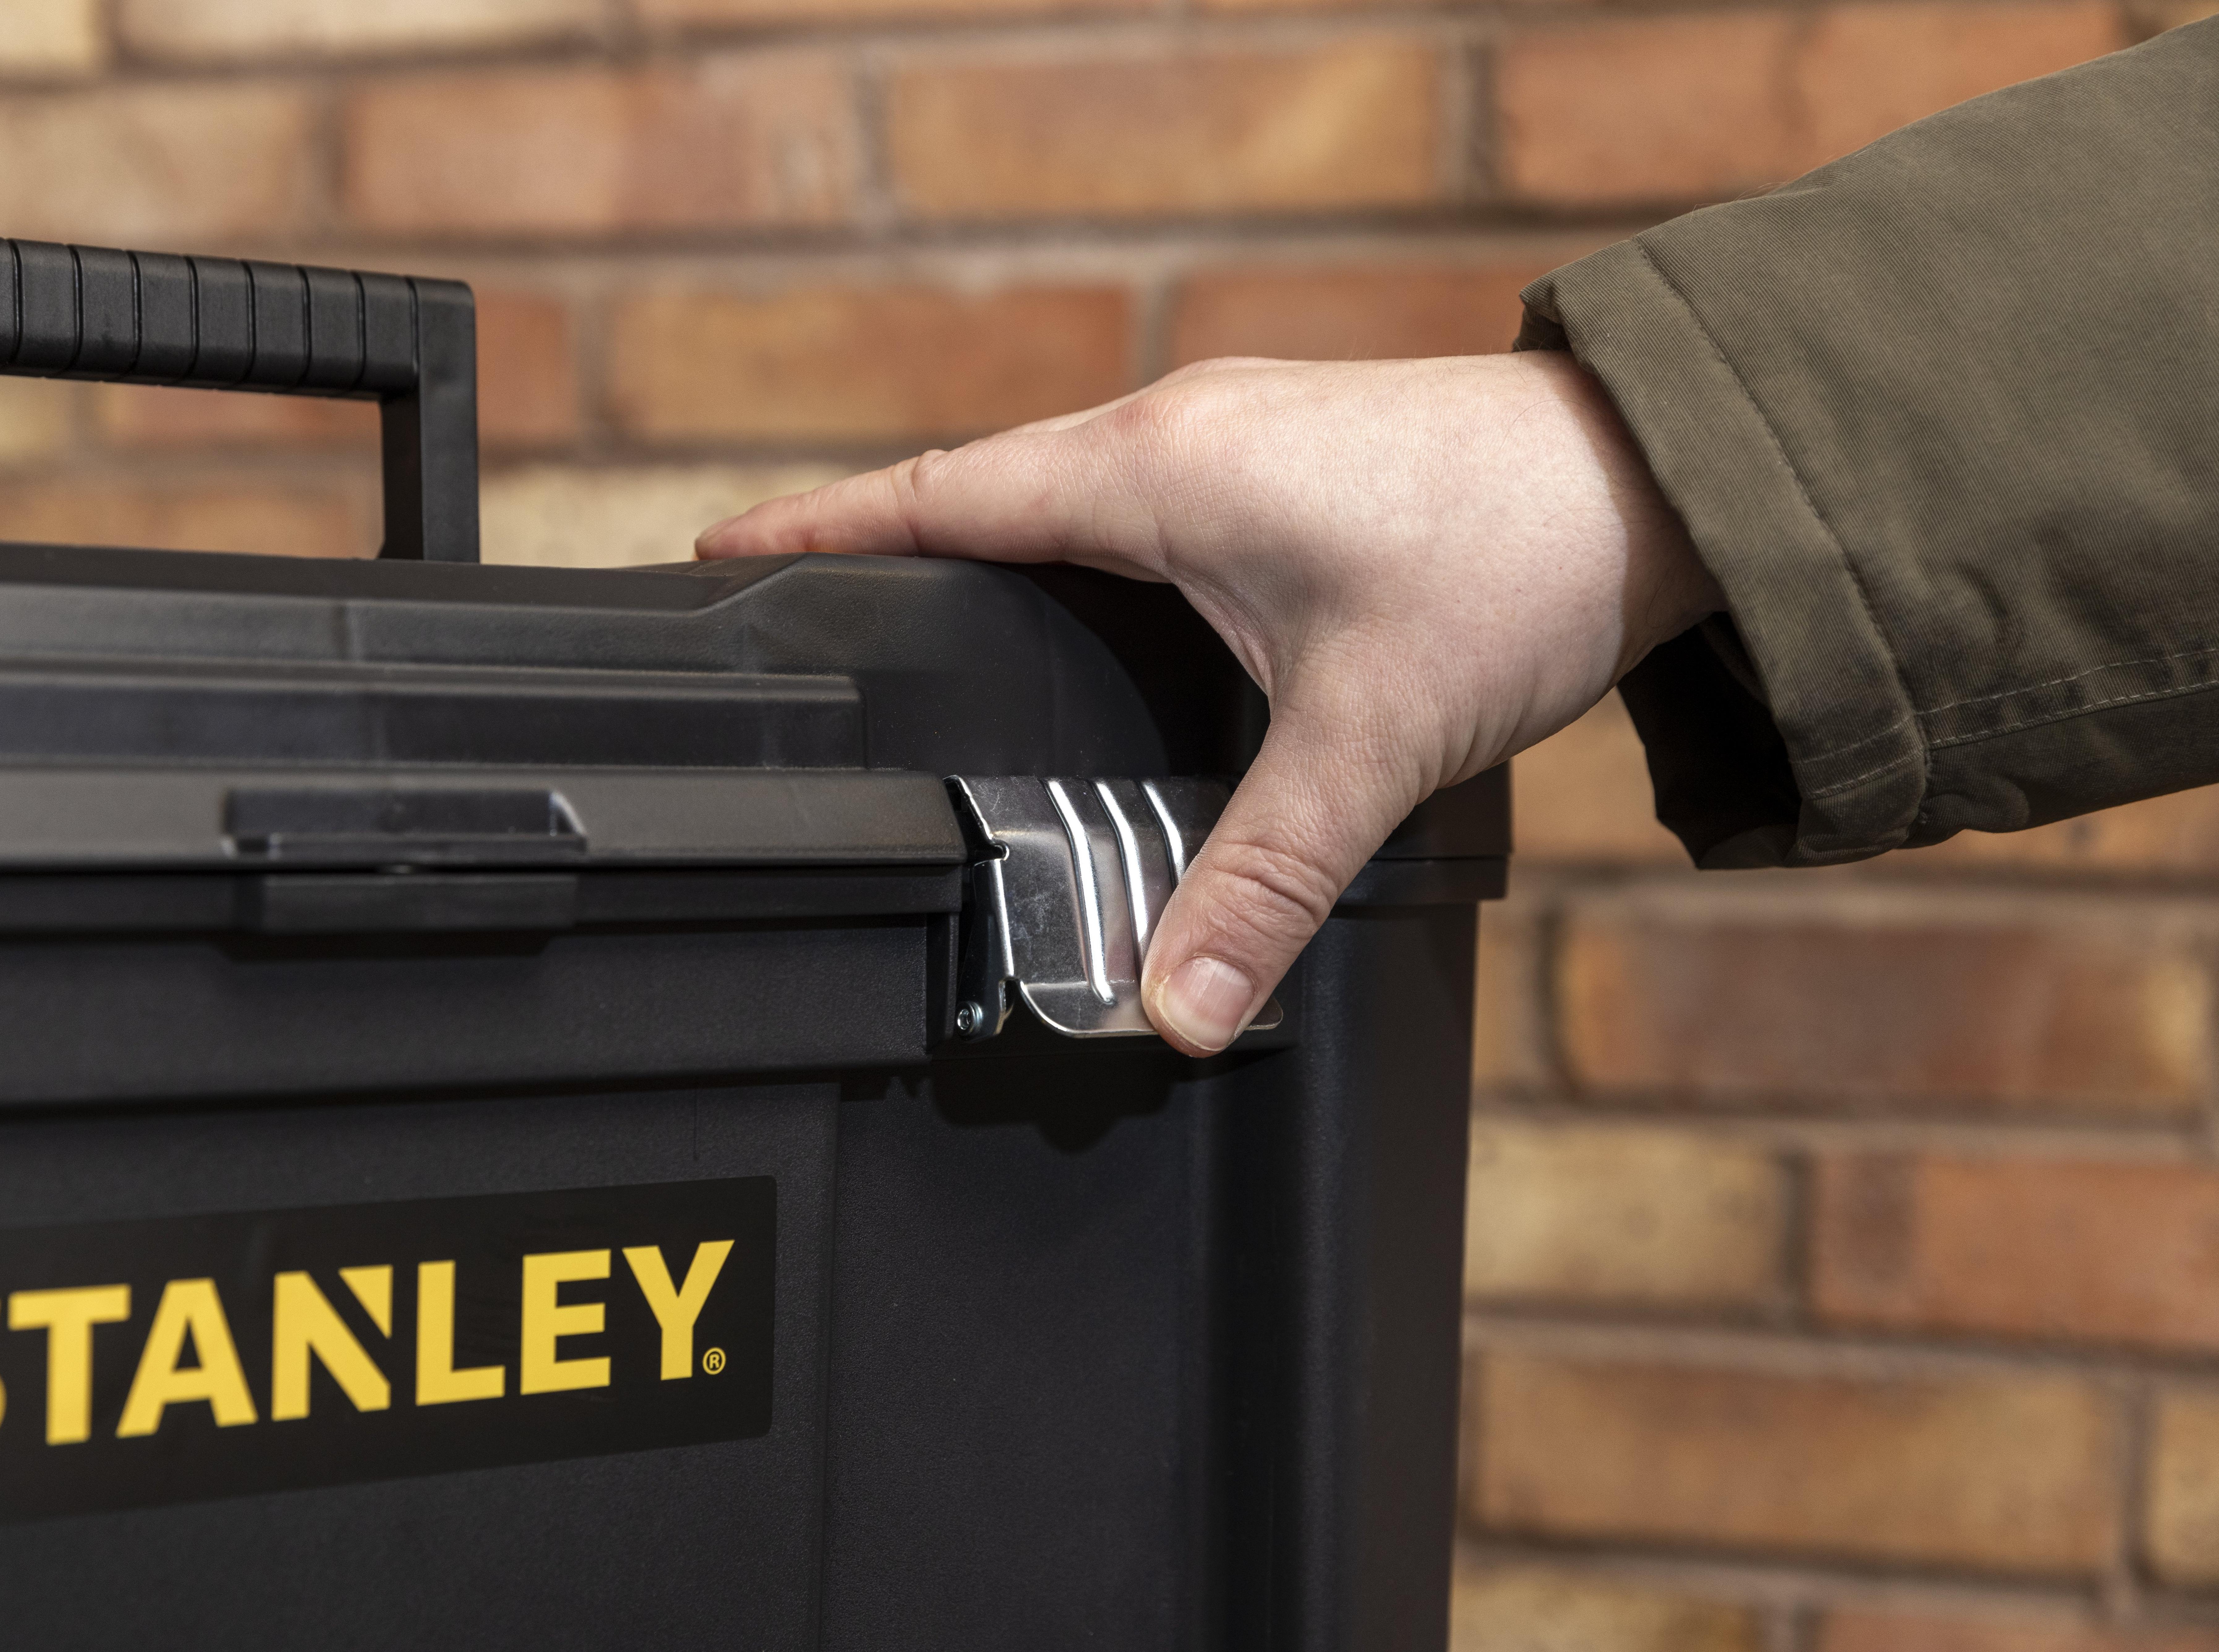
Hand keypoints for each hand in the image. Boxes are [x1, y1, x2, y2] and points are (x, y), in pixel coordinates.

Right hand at [697, 351, 1721, 1055]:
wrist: (1661, 479)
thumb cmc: (1518, 561)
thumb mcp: (1370, 740)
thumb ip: (1266, 880)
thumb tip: (1183, 1010)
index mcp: (1159, 472)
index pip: (940, 499)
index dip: (822, 530)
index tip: (722, 549)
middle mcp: (1182, 435)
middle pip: (986, 489)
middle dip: (888, 542)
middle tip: (804, 601)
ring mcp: (1238, 440)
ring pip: (1068, 492)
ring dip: (994, 543)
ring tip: (924, 617)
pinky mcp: (1290, 464)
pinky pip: (1142, 498)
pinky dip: (1086, 552)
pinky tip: (1090, 610)